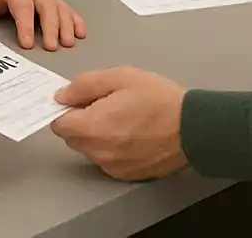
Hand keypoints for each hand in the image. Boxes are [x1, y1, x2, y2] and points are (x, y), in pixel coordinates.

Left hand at [0, 0, 85, 50]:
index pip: (22, 5)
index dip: (25, 24)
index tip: (28, 44)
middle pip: (46, 6)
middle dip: (51, 26)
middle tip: (52, 47)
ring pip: (59, 6)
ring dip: (66, 24)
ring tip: (69, 42)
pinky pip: (67, 7)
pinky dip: (76, 19)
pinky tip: (81, 32)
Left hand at [51, 67, 187, 180]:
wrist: (192, 127)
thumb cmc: (157, 97)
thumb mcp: (120, 77)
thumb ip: (85, 85)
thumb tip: (62, 96)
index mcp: (93, 127)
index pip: (59, 124)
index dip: (65, 109)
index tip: (78, 99)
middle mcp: (99, 152)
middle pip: (73, 138)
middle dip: (81, 120)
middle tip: (105, 103)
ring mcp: (113, 167)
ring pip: (89, 149)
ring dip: (95, 134)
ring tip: (121, 116)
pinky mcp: (126, 175)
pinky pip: (106, 159)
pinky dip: (110, 147)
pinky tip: (130, 132)